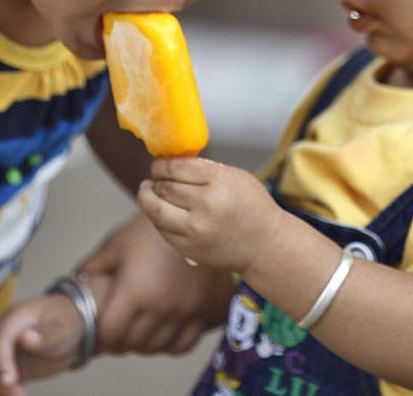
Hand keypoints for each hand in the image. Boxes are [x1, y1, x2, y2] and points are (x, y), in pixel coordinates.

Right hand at [0, 294, 84, 395]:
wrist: (68, 330)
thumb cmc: (65, 324)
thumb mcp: (62, 328)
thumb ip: (47, 334)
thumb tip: (26, 337)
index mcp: (15, 318)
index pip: (1, 339)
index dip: (2, 359)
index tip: (8, 379)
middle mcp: (3, 334)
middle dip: (1, 381)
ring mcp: (2, 351)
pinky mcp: (6, 367)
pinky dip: (0, 394)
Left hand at [80, 212, 231, 353]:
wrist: (194, 217)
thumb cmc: (151, 230)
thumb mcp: (115, 245)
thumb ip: (91, 270)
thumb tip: (73, 289)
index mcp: (135, 291)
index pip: (111, 334)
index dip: (101, 337)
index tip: (98, 331)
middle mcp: (162, 307)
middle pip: (133, 344)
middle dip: (119, 342)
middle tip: (116, 331)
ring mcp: (187, 312)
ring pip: (157, 348)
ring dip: (143, 344)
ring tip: (137, 331)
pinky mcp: (206, 311)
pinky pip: (183, 344)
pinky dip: (169, 343)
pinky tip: (162, 330)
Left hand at [138, 158, 285, 274]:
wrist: (265, 245)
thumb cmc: (252, 207)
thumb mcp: (235, 177)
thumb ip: (204, 170)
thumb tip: (171, 163)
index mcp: (219, 182)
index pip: (176, 168)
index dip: (161, 165)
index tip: (158, 165)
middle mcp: (206, 205)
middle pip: (164, 187)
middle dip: (155, 181)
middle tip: (154, 177)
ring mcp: (196, 230)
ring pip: (156, 209)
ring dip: (147, 198)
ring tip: (147, 191)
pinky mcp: (189, 248)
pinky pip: (162, 229)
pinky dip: (157, 217)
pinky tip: (159, 210)